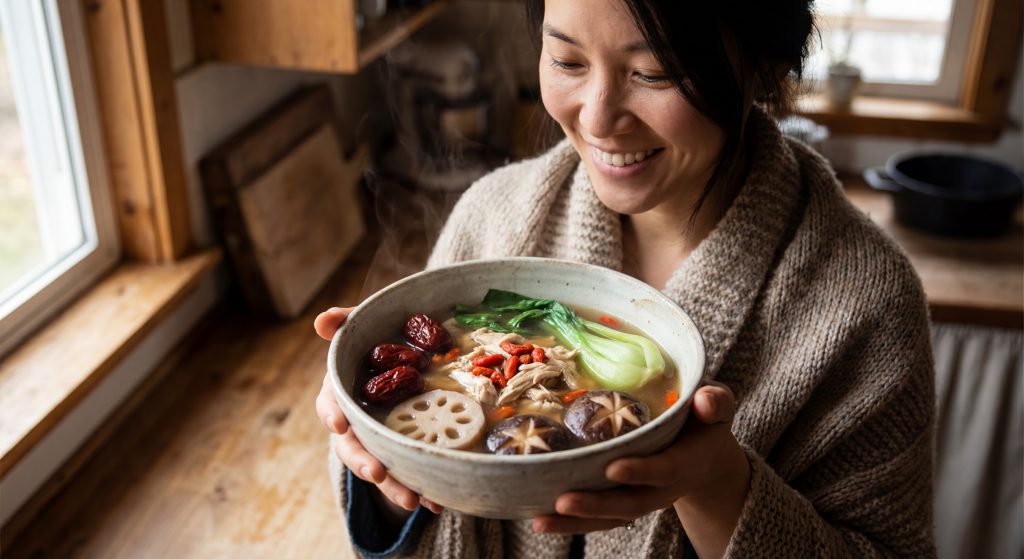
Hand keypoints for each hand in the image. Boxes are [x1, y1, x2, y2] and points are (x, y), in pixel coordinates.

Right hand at [314, 307, 442, 515]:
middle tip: (378, 474)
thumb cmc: (375, 342)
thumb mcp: (362, 328)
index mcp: (341, 392)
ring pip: (378, 468)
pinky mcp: (398, 452)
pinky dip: (419, 489)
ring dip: (393, 486)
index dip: (331, 415)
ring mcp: (375, 441)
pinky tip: (436, 501)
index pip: (328, 405)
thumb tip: (321, 319)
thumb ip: (345, 322)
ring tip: (413, 500)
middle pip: (352, 446)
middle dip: (364, 463)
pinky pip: (405, 474)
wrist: (403, 360)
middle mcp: (354, 422)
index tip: (338, 424)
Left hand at [532, 382, 749, 543]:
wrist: (704, 454)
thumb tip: (705, 399)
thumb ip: (715, 402)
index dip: (641, 471)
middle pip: (629, 504)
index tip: (613, 467)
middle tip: (564, 500)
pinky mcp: (621, 502)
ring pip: (608, 517)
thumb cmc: (704, 421)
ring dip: (574, 522)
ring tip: (540, 520)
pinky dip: (568, 522)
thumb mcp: (716, 407)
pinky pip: (596, 518)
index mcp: (685, 462)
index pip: (664, 470)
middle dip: (596, 505)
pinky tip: (537, 519)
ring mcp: (640, 498)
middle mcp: (661, 488)